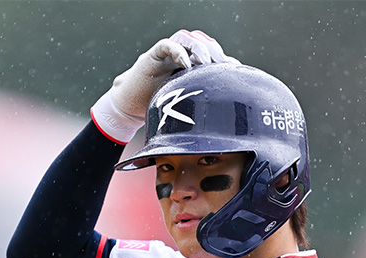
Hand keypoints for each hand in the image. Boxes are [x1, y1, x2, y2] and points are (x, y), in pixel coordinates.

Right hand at [91, 29, 238, 142]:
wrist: (130, 108)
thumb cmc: (158, 107)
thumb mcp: (185, 104)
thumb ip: (200, 100)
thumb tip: (226, 109)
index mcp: (191, 65)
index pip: (212, 54)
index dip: (223, 59)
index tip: (234, 71)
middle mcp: (181, 56)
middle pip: (203, 43)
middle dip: (214, 53)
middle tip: (221, 66)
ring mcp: (167, 54)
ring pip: (188, 39)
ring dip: (199, 49)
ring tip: (206, 63)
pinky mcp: (154, 55)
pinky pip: (168, 45)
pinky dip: (178, 51)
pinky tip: (186, 64)